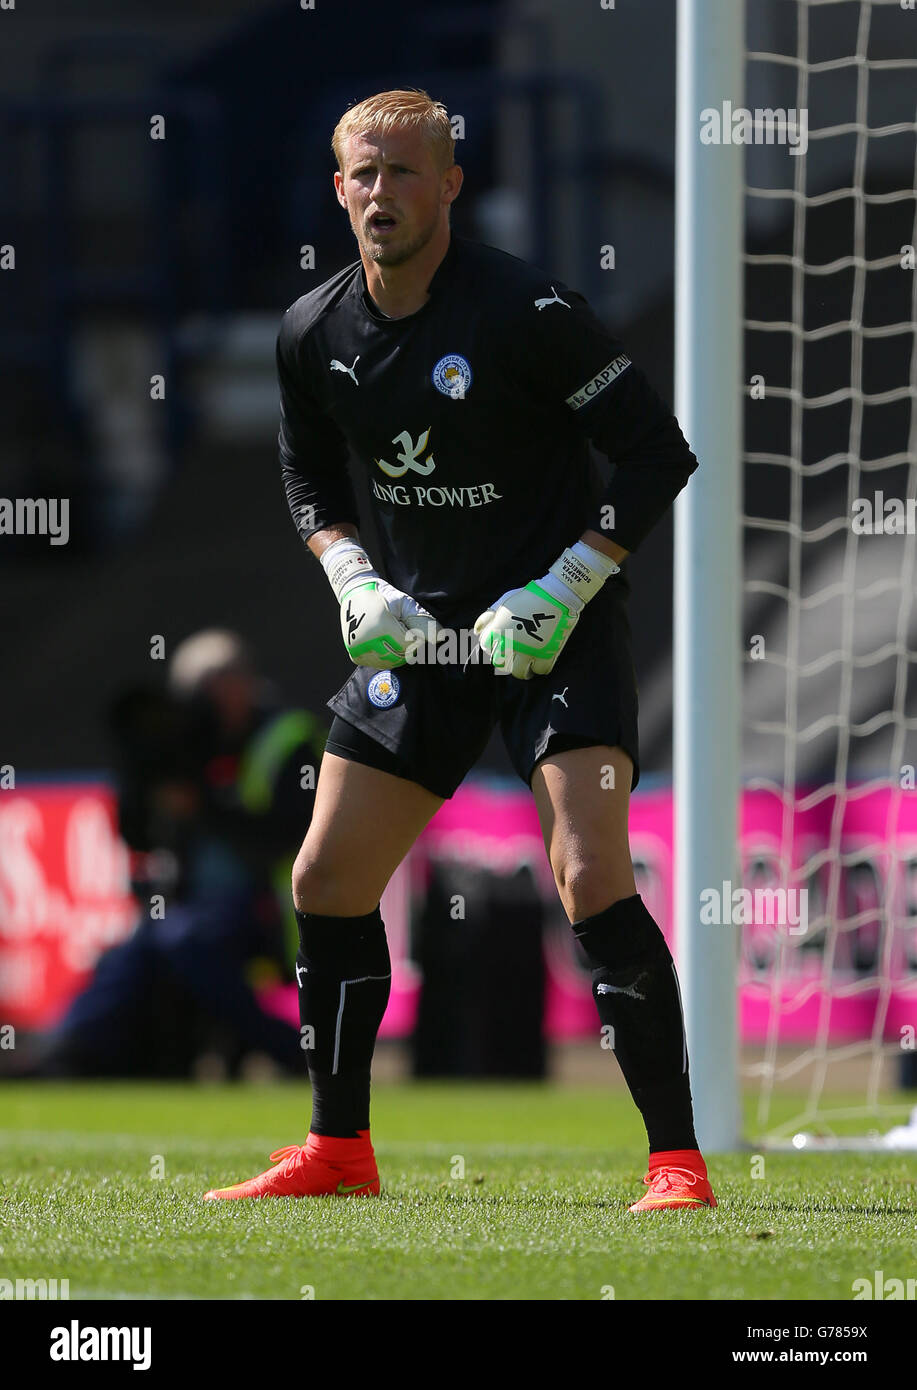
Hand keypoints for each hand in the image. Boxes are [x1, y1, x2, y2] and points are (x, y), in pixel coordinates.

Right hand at [321, 538, 439, 669]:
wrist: (355, 591)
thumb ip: (423, 621)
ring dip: (395, 651)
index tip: (406, 624)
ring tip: (390, 633)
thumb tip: (441, 637)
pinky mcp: (355, 654)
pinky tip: (382, 641)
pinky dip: (384, 656)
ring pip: (390, 661)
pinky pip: (377, 663)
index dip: (414, 636)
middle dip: (405, 644)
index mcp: (382, 628)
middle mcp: (368, 641)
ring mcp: (360, 649)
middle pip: (400, 655)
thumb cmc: (384, 595)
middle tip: (399, 628)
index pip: (410, 645)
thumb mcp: (405, 604)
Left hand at [473, 541, 618, 679]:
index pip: (486, 645)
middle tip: (511, 656)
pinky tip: (537, 663)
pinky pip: (540, 670)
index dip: (490, 645)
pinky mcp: (547, 653)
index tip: (498, 643)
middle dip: (503, 660)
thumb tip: (477, 631)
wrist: (556, 595)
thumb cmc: (528, 596)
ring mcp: (529, 650)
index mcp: (498, 629)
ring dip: (520, 669)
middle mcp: (511, 643)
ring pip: (519, 672)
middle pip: (500, 663)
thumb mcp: (504, 602)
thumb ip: (488, 617)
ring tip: (524, 664)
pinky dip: (538, 668)